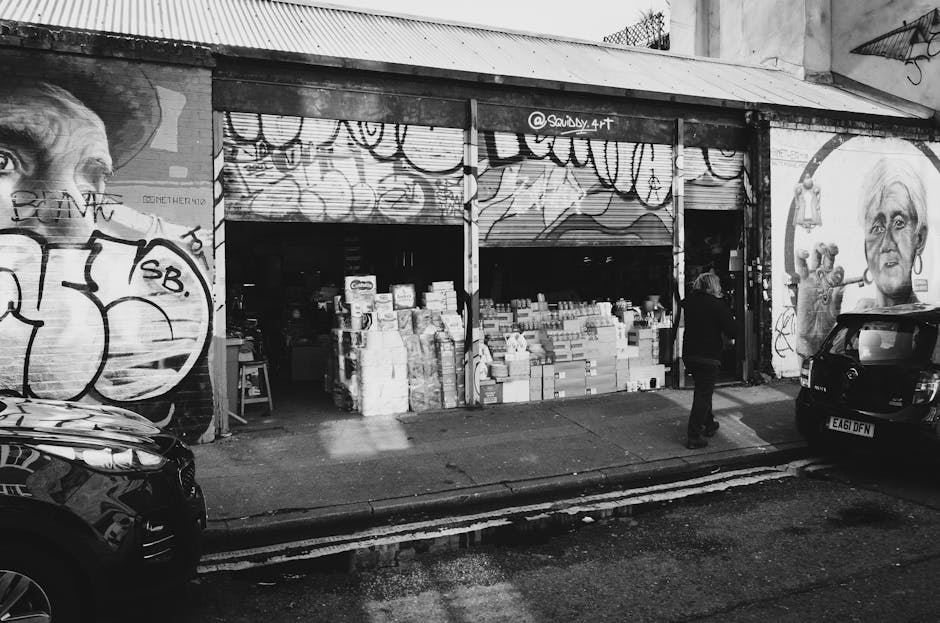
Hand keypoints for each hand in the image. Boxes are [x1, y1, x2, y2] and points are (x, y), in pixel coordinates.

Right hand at [795, 243, 845, 357]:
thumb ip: (838, 299)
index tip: (839, 271)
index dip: (839, 270)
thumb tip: (841, 287)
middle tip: (832, 247)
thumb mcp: (836, 310)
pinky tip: (804, 252)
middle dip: (830, 251)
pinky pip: (801, 267)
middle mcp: (825, 280)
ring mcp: (813, 280)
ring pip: (816, 259)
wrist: (814, 333)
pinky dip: (801, 257)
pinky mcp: (802, 282)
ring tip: (820, 246)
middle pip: (828, 260)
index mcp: (835, 285)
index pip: (838, 271)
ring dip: (818, 250)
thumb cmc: (828, 323)